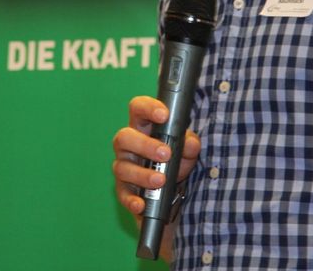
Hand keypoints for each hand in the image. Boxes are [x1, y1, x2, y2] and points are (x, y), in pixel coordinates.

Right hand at [112, 95, 200, 218]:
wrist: (172, 194)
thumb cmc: (175, 162)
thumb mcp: (187, 152)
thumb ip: (190, 145)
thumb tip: (189, 143)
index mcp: (143, 128)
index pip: (138, 108)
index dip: (148, 108)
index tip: (163, 115)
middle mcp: (128, 145)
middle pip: (124, 137)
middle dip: (145, 145)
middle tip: (166, 154)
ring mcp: (123, 167)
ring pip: (122, 167)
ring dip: (142, 174)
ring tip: (161, 180)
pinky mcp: (124, 190)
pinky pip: (122, 194)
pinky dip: (131, 200)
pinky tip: (141, 205)